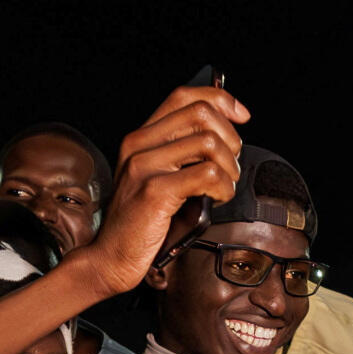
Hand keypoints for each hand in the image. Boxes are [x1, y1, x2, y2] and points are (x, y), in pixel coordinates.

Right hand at [75, 86, 249, 297]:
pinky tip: (216, 199)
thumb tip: (225, 139)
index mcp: (141, 137)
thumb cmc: (140, 223)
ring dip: (229, 168)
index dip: (220, 100)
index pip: (184, 96)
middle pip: (200, 114)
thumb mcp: (159, 178)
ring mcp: (145, 166)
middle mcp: (139, 144)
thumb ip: (181, 155)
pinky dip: (223, 188)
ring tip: (222, 188)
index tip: (242, 116)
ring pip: (209, 143)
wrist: (110, 257)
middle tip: (230, 167)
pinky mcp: (155, 191)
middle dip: (230, 139)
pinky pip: (207, 174)